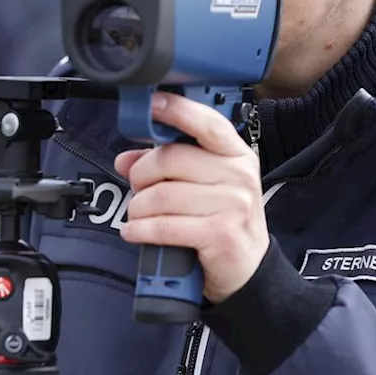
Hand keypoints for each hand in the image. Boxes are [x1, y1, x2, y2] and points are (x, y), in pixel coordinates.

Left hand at [115, 91, 268, 302]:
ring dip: (138, 207)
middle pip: (171, 159)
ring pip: (162, 195)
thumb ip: (168, 167)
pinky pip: (165, 226)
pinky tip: (135, 231)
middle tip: (137, 187)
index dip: (177, 110)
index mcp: (236, 155)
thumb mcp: (204, 187)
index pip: (206, 123)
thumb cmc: (224, 222)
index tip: (152, 104)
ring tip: (138, 215)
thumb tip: (126, 159)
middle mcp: (238, 175)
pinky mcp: (220, 234)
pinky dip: (141, 230)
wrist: (249, 270)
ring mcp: (233, 204)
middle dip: (141, 174)